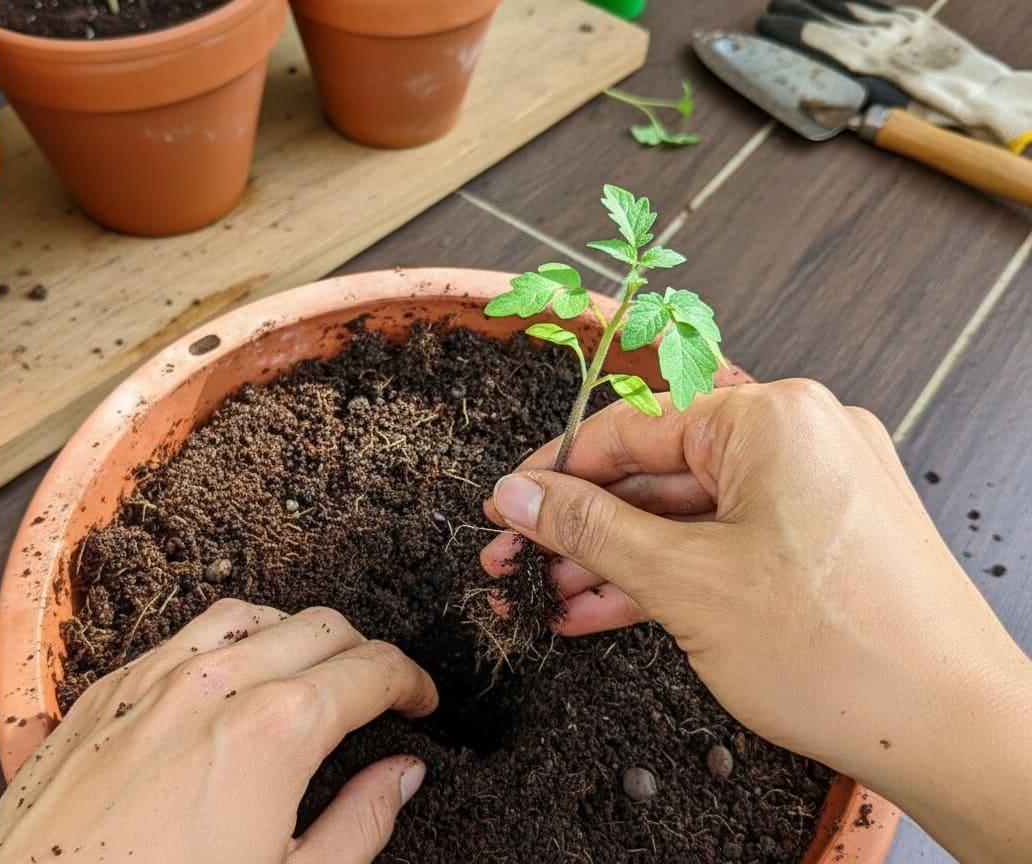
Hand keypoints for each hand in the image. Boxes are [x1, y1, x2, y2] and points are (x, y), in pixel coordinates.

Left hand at [0, 600, 437, 862]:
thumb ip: (360, 824)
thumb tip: (402, 775)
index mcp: (274, 731)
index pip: (371, 669)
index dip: (410, 680)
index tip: (420, 700)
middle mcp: (212, 686)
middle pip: (318, 627)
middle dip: (363, 652)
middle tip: (377, 692)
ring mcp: (147, 684)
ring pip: (247, 615)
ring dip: (292, 634)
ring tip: (308, 674)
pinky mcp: (99, 700)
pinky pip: (177, 638)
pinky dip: (222, 645)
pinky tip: (225, 683)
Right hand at [481, 379, 1031, 863]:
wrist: (954, 732)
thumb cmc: (843, 654)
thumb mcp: (683, 584)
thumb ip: (590, 531)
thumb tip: (519, 496)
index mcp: (771, 417)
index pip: (631, 429)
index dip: (555, 473)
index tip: (506, 507)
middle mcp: (800, 436)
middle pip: (659, 474)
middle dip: (584, 529)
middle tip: (523, 566)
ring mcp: (817, 487)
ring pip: (690, 514)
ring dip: (621, 559)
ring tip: (556, 600)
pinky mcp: (825, 535)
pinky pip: (728, 540)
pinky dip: (673, 573)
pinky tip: (612, 610)